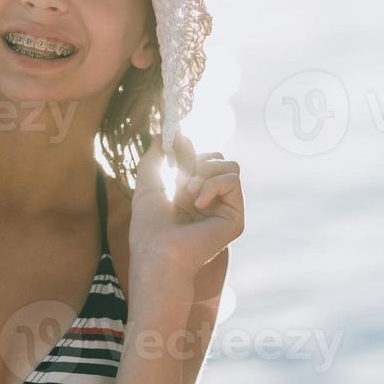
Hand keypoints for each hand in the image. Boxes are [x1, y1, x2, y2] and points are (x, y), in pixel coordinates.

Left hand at [128, 132, 243, 278]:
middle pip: (219, 158)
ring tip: (189, 194)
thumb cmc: (149, 225)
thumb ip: (157, 155)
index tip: (174, 150)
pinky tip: (198, 204)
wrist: (158, 251)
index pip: (202, 157)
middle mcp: (211, 200)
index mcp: (191, 193)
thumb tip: (169, 133)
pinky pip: (233, 180)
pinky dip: (213, 185)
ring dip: (205, 172)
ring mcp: (224, 209)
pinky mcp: (235, 218)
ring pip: (229, 166)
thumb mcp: (148, 181)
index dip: (189, 151)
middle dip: (196, 162)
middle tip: (180, 183)